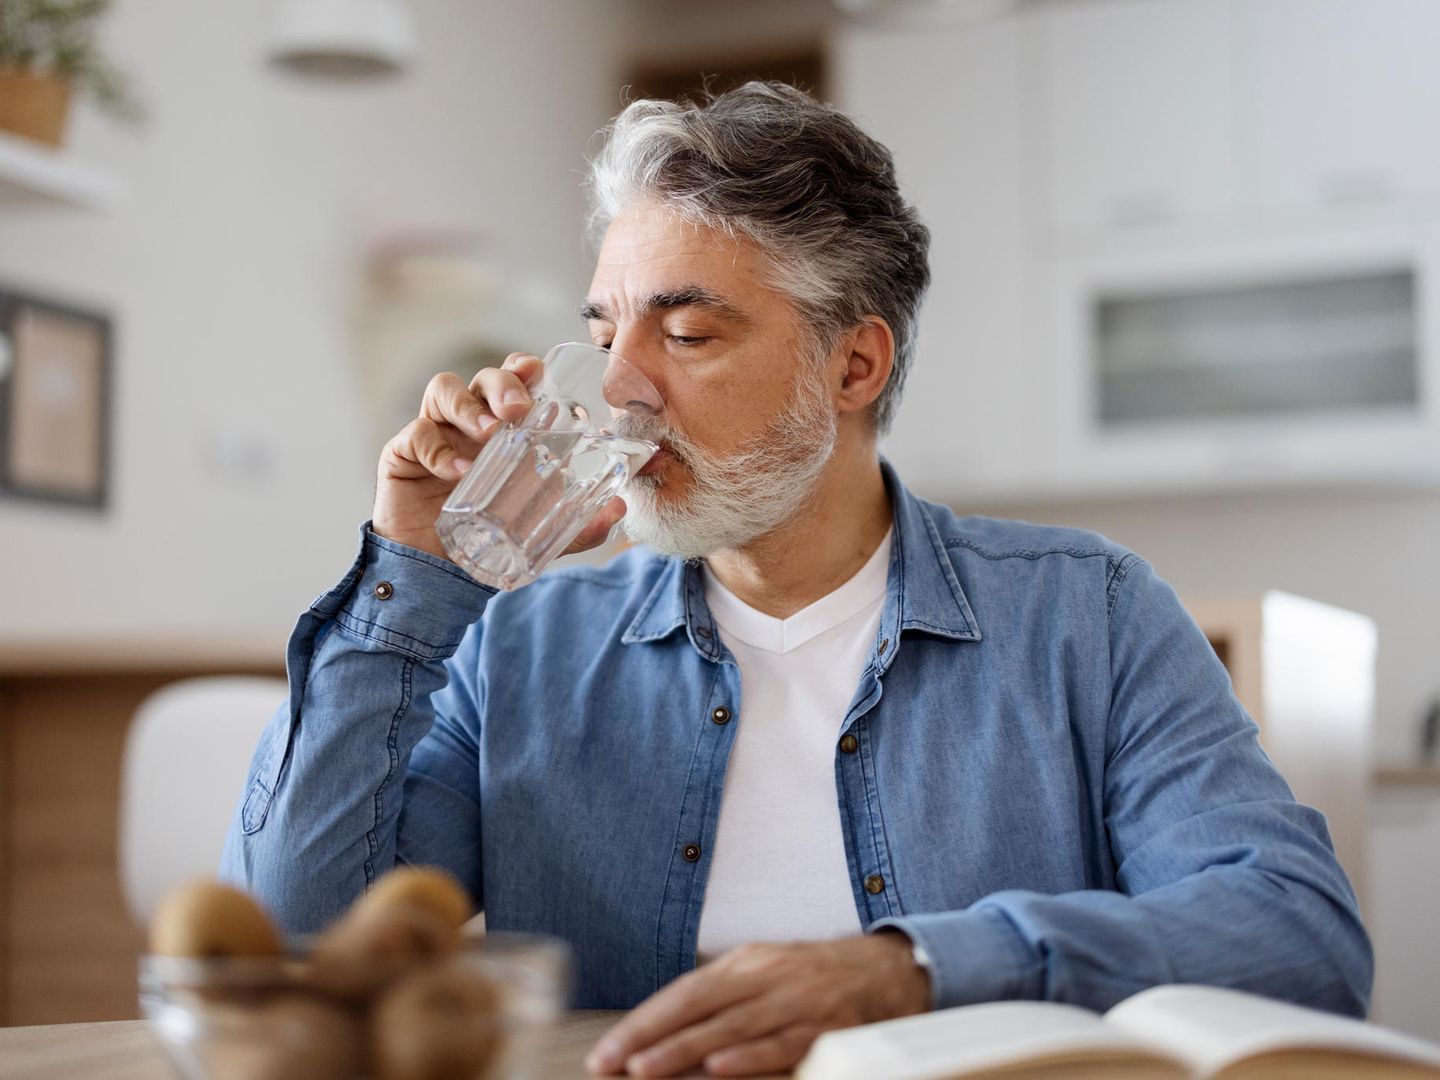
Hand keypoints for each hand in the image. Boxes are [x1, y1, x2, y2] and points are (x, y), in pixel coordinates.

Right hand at [372, 353, 626, 560]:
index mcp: (503, 429)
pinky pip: (416, 435)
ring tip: (488, 434)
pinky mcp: (403, 454)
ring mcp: (435, 434)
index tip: (539, 374)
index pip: (514, 381)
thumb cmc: (490, 539)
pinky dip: (438, 449)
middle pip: (483, 378)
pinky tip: (457, 472)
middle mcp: (469, 423)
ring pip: (444, 390)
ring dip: (468, 406)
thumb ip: (582, 525)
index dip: (525, 369)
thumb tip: (622, 508)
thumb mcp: (543, 532)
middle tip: (519, 409)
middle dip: (503, 383)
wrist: (440, 573)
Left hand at [585, 933, 930, 1077]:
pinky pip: (781, 1045)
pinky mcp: (826, 1027)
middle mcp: (766, 976)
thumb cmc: (813, 978)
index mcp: (745, 963)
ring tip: (646, 1070)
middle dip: (649, 1037)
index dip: (642, 1021)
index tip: (606, 1051)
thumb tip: (661, 1031)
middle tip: (611, 1064)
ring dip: (685, 1050)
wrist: (888, 969)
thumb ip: (720, 998)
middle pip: (697, 1006)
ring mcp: (796, 1001)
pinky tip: (719, 1068)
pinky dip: (749, 1057)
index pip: (682, 992)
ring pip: (731, 1027)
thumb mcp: (763, 973)